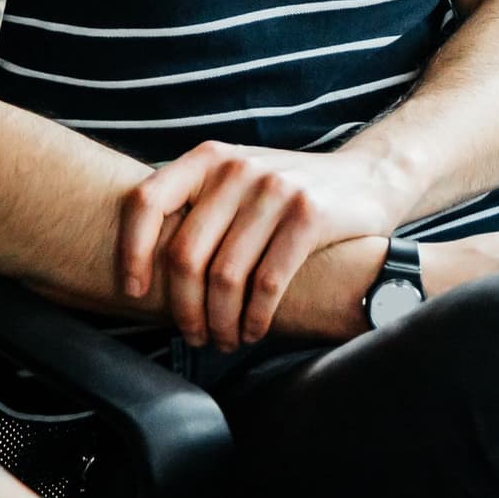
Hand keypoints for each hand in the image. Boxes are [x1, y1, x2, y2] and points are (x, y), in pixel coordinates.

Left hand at [121, 142, 410, 348]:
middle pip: (186, 254)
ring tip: (225, 339)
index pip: (148, 202)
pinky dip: (255, 318)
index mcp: (209, 158)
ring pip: (226, 276)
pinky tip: (254, 331)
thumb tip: (143, 266)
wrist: (366, 178)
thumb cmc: (288, 195)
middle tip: (194, 334)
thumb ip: (197, 207)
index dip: (131, 252)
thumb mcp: (238, 183)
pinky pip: (267, 283)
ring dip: (221, 321)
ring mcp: (274, 189)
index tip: (134, 292)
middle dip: (184, 308)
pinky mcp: (309, 214)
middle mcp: (237, 168)